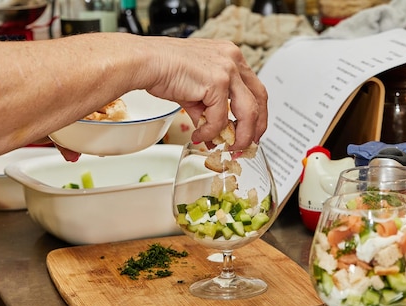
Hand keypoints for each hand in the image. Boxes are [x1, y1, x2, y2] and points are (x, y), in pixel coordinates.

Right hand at [140, 37, 267, 149]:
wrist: (145, 62)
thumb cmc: (164, 70)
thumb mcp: (195, 91)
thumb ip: (209, 111)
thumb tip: (214, 136)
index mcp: (231, 57)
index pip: (255, 89)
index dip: (256, 114)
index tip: (251, 132)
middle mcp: (233, 60)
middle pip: (260, 99)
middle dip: (255, 128)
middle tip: (246, 145)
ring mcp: (228, 70)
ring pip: (248, 112)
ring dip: (240, 136)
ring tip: (229, 148)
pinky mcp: (217, 82)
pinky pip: (221, 118)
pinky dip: (210, 131)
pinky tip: (199, 134)